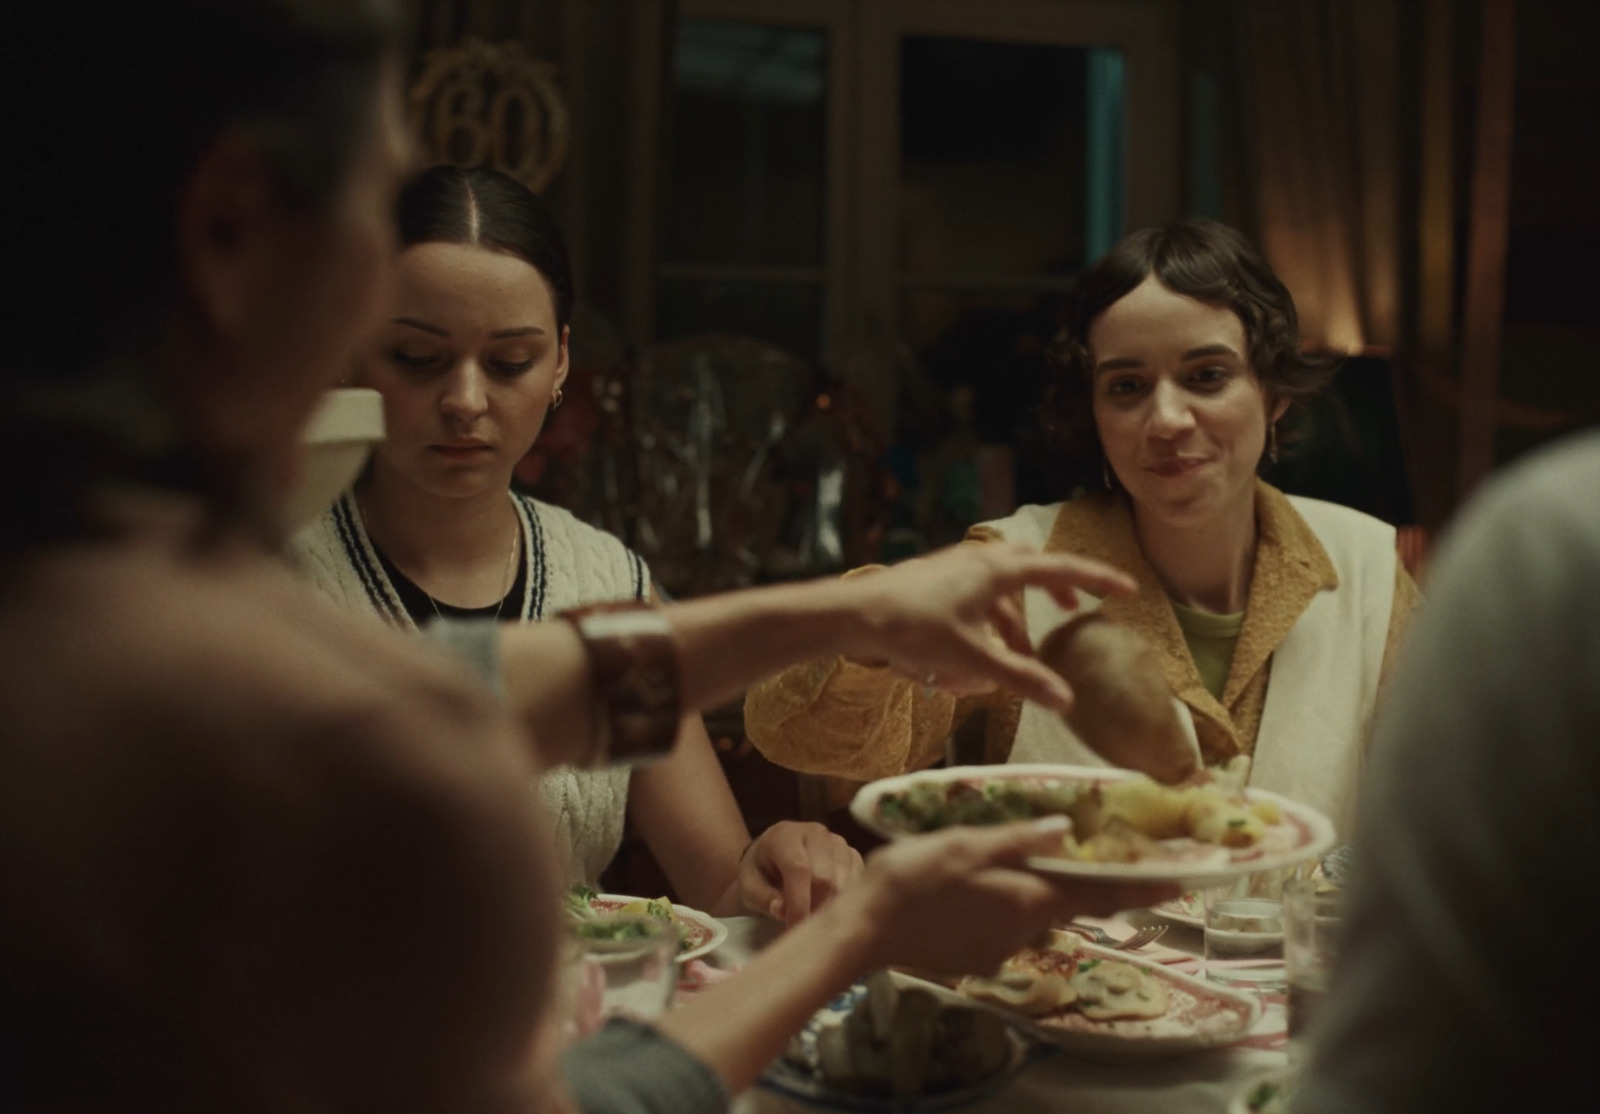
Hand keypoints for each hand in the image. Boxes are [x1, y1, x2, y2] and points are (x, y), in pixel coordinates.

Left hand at [738, 821, 863, 924]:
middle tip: (804, 931)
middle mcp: (816, 833)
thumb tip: (782, 911)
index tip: (795, 929)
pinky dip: (846, 901)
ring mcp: (838, 842)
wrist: (774, 853)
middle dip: (815, 910)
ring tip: (815, 922)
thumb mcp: (748, 885)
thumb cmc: (761, 871)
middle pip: (825, 878)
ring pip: (844, 883)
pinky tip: (830, 910)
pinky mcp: (852, 854)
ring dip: (831, 908)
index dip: (799, 902)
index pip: (798, 869)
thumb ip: (762, 897)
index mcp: (785, 836)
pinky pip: (857, 882)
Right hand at [826, 819, 1177, 977]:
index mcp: (1029, 898)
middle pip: (1066, 902)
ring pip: (1031, 912)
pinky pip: (1003, 926)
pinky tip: (969, 889)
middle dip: (1080, 881)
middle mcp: (1024, 930)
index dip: (1142, 887)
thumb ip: (1018, 840)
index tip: (1181, 881)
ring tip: (1002, 861)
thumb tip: (1067, 831)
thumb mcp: (966, 844)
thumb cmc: (914, 878)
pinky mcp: (976, 959)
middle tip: (1089, 853)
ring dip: (1030, 890)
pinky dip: (1000, 906)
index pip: (1101, 893)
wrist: (865, 929)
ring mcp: (999, 949)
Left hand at [844, 543, 1135, 712]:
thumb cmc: (913, 630)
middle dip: (1053, 588)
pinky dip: (988, 617)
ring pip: (999, 584)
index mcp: (997, 569)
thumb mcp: (973, 659)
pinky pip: (974, 594)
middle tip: (1070, 610)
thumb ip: (1021, 678)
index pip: (1060, 568)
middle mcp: (978, 559)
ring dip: (1015, 614)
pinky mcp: (932, 580)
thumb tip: (1067, 700)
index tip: (1128, 589)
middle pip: (1029, 566)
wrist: (850, 614)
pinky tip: (979, 651)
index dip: (1097, 579)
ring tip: (1022, 652)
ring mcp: (953, 567)